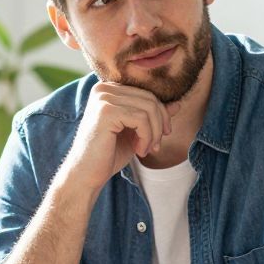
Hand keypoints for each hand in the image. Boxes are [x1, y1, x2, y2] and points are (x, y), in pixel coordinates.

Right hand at [59, 82, 180, 193]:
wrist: (86, 175)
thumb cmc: (109, 154)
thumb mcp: (136, 132)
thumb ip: (153, 116)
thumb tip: (177, 104)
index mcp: (108, 89)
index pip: (147, 93)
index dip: (160, 115)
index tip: (159, 138)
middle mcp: (103, 88)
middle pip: (150, 99)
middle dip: (159, 125)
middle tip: (154, 147)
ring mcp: (103, 98)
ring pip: (149, 109)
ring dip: (153, 134)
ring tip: (145, 150)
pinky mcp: (106, 111)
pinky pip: (141, 119)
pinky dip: (147, 137)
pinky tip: (139, 151)